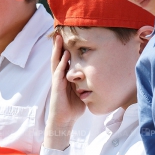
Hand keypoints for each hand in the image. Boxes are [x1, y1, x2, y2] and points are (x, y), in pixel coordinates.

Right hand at [45, 34, 85, 150]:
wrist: (64, 120)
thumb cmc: (73, 108)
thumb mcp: (82, 93)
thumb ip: (86, 84)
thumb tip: (98, 80)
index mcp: (65, 78)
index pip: (65, 60)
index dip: (65, 49)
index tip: (68, 38)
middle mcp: (60, 77)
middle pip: (58, 58)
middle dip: (59, 46)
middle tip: (60, 33)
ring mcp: (57, 81)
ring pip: (56, 62)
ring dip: (57, 50)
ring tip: (58, 39)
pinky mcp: (57, 87)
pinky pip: (59, 73)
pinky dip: (62, 64)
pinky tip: (64, 56)